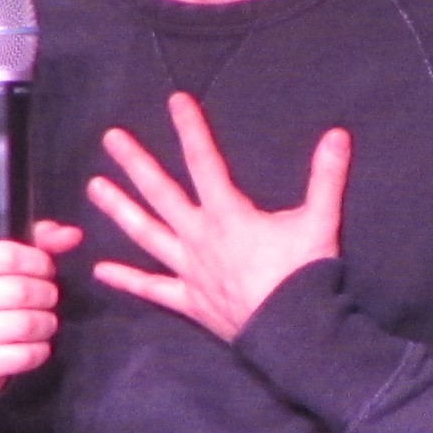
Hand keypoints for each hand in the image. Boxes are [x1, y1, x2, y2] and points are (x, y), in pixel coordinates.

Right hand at [0, 220, 81, 397]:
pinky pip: (21, 355)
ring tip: (46, 320)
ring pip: (23, 324)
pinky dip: (39, 350)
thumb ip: (40, 241)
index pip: (7, 255)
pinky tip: (37, 343)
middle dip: (46, 294)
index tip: (47, 269)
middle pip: (18, 291)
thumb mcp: (4, 260)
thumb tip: (72, 235)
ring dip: (46, 323)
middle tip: (49, 297)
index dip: (38, 262)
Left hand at [87, 92, 349, 341]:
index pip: (204, 161)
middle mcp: (199, 237)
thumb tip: (338, 134)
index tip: (175, 100)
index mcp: (227, 214)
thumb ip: (326, 175)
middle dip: (136, 163)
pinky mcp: (189, 301)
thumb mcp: (320, 220)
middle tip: (111, 138)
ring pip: (146, 234)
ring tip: (94, 188)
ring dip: (119, 209)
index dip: (191, 128)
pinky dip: (126, 280)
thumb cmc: (303, 273)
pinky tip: (100, 271)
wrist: (294, 331)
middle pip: (160, 193)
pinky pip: (151, 289)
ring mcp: (189, 270)